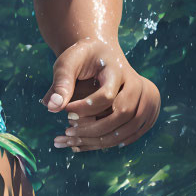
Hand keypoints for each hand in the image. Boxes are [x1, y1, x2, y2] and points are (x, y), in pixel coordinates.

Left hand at [40, 37, 160, 152]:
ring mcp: (143, 98)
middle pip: (123, 113)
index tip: (66, 111)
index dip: (85, 108)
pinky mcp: (144, 109)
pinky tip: (92, 143)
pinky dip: (113, 141)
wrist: (101, 52)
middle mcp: (135, 84)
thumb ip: (61, 82)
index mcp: (117, 69)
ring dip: (103, 139)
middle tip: (68, 131)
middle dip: (95, 128)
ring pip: (130, 127)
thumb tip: (51, 107)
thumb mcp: (68, 62)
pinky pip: (133, 132)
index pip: (107, 95)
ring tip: (75, 141)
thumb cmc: (82, 57)